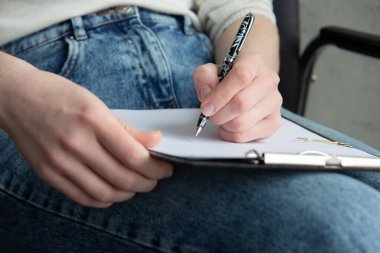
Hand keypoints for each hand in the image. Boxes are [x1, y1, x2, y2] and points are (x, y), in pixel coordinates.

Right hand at [0, 56, 171, 207]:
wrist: (17, 98)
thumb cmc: (60, 95)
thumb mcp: (97, 104)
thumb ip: (128, 129)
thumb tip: (156, 143)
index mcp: (93, 120)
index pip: (134, 156)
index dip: (156, 168)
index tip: (166, 167)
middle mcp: (75, 143)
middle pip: (123, 178)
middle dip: (148, 183)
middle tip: (155, 178)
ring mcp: (59, 162)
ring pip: (105, 194)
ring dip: (128, 194)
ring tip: (137, 185)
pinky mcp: (48, 174)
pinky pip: (83, 198)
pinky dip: (104, 200)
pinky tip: (113, 192)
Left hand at [193, 52, 281, 142]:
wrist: (245, 87)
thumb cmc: (227, 80)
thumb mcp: (210, 71)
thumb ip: (204, 77)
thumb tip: (207, 93)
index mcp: (254, 62)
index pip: (241, 76)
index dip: (220, 95)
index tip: (206, 106)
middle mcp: (269, 80)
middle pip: (242, 103)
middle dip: (219, 114)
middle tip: (210, 114)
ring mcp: (274, 102)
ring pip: (243, 122)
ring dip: (224, 125)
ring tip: (221, 118)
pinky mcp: (274, 122)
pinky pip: (247, 136)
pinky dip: (231, 135)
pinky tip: (228, 128)